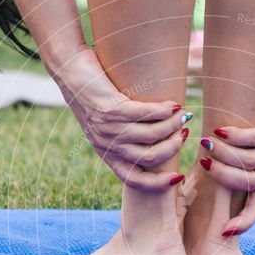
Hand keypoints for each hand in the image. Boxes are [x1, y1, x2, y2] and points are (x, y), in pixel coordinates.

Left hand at [51, 46, 189, 190]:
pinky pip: (148, 115)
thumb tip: (162, 139)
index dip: (158, 183)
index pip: (133, 180)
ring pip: (152, 135)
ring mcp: (109, 128)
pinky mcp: (112, 109)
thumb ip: (126, 136)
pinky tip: (174, 104)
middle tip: (184, 134)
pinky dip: (165, 110)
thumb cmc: (93, 95)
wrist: (70, 72)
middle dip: (173, 148)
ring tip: (182, 115)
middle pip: (150, 158)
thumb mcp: (106, 125)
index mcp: (106, 154)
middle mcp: (107, 145)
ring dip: (173, 125)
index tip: (178, 176)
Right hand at [199, 76, 254, 234]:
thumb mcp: (241, 148)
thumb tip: (191, 177)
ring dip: (225, 153)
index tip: (225, 232)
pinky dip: (235, 137)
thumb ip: (223, 162)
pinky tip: (220, 131)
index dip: (243, 222)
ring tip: (207, 142)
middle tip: (204, 162)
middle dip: (223, 175)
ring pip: (249, 160)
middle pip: (247, 182)